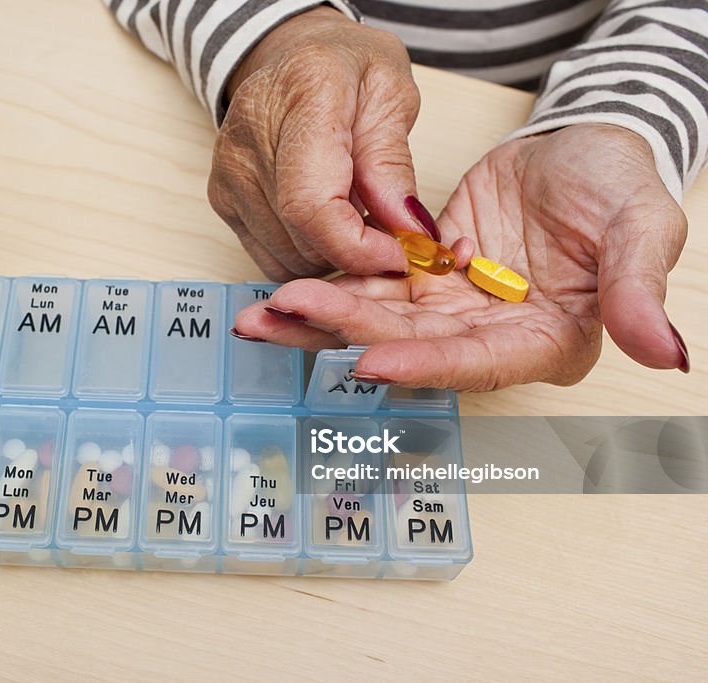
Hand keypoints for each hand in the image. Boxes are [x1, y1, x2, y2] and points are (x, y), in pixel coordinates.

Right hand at [210, 7, 436, 280]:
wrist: (295, 56)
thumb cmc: (348, 70)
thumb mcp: (394, 97)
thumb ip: (395, 166)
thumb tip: (407, 231)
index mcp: (303, 95)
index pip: (311, 204)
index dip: (356, 247)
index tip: (398, 255)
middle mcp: (249, 136)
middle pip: (301, 237)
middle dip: (355, 251)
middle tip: (389, 232)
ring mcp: (228, 171)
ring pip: (287, 257)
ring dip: (332, 255)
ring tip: (357, 217)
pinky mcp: (220, 199)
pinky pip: (270, 258)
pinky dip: (306, 255)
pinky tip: (326, 223)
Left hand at [232, 124, 689, 389]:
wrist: (580, 147)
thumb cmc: (618, 185)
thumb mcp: (643, 226)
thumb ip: (638, 289)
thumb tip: (665, 355)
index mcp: (543, 341)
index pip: (477, 362)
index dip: (425, 363)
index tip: (369, 358)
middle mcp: (487, 336)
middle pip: (410, 343)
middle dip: (345, 330)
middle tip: (284, 314)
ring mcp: (449, 308)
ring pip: (378, 318)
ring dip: (319, 316)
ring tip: (258, 313)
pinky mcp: (422, 278)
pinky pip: (369, 284)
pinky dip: (328, 284)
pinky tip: (279, 292)